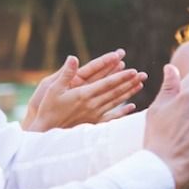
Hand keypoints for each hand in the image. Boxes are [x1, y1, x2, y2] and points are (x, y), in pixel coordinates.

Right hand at [22, 50, 145, 130]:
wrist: (45, 131)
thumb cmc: (48, 108)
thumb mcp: (52, 88)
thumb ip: (65, 74)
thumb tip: (73, 57)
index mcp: (83, 94)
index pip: (107, 83)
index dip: (121, 76)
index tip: (133, 70)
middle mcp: (92, 104)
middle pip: (115, 91)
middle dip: (130, 82)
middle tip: (143, 74)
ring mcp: (94, 114)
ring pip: (116, 101)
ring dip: (129, 93)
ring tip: (140, 84)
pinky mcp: (94, 122)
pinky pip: (112, 117)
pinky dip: (123, 112)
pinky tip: (132, 106)